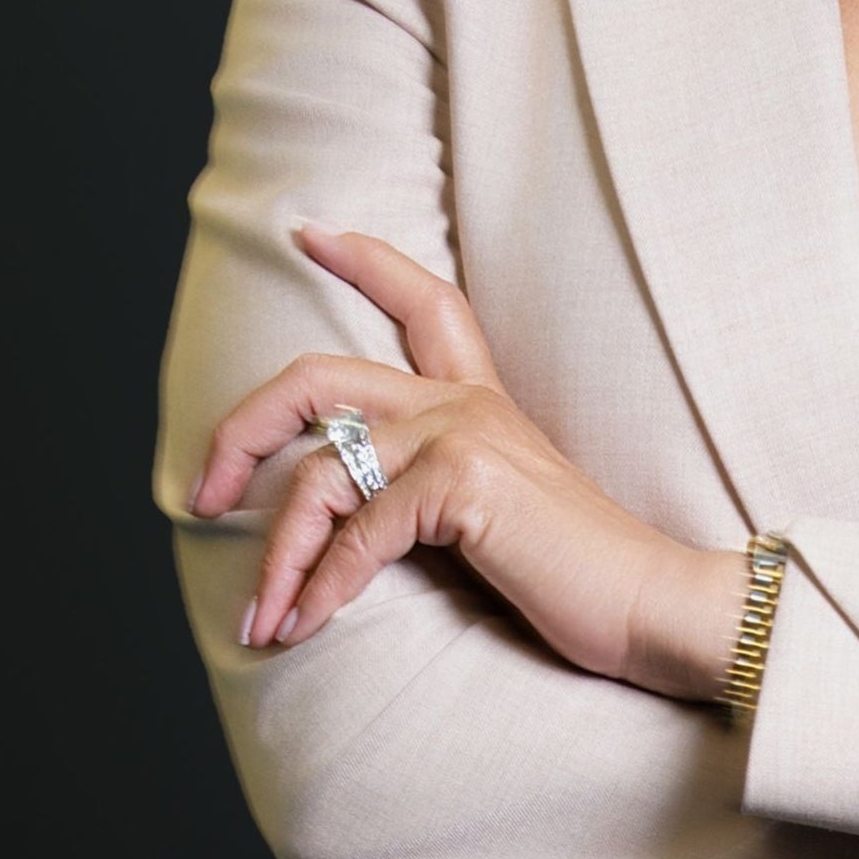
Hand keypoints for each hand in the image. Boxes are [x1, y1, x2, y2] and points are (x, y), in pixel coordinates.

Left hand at [186, 228, 741, 700]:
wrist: (654, 604)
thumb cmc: (579, 577)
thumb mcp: (495, 516)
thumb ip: (428, 493)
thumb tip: (342, 523)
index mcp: (480, 400)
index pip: (424, 300)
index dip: (361, 258)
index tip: (306, 230)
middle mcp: (465, 401)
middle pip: (317, 375)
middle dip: (240, 432)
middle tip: (205, 494)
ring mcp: (464, 433)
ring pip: (321, 472)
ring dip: (277, 556)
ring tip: (263, 617)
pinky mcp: (463, 482)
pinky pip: (356, 534)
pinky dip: (318, 589)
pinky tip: (302, 628)